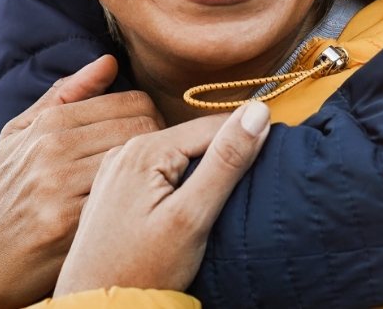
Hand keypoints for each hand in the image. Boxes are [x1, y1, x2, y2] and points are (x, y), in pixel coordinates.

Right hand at [0, 56, 163, 308]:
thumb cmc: (6, 193)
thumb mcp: (21, 136)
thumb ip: (66, 94)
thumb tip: (110, 61)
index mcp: (47, 123)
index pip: (133, 102)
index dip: (153, 119)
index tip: (153, 139)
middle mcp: (51, 149)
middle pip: (142, 129)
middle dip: (160, 144)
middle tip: (163, 164)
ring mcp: (56, 186)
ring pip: (137, 161)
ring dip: (155, 174)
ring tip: (156, 185)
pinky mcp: (64, 224)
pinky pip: (122, 199)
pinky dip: (137, 203)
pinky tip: (138, 210)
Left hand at [54, 102, 270, 295]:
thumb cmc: (142, 271)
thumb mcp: (192, 216)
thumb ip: (226, 161)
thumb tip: (258, 111)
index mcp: (145, 149)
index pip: (214, 125)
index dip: (246, 143)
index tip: (266, 168)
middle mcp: (126, 150)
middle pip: (195, 139)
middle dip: (223, 159)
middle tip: (239, 195)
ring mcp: (117, 169)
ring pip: (179, 155)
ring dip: (204, 172)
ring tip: (215, 205)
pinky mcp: (115, 190)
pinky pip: (160, 172)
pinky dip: (181, 184)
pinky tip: (186, 210)